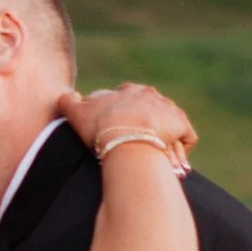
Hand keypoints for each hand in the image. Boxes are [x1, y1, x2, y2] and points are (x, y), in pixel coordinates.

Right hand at [61, 78, 195, 167]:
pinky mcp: (182, 126)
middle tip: (137, 142)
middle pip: (152, 108)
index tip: (120, 128)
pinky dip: (181, 148)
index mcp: (130, 91)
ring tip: (154, 155)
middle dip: (147, 123)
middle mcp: (152, 96)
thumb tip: (65, 96)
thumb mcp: (76, 112)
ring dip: (164, 137)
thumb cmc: (101, 126)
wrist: (125, 138)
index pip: (130, 97)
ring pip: (169, 123)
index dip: (126, 113)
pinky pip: (186, 137)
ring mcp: (169, 109)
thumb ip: (69, 102)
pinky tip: (171, 159)